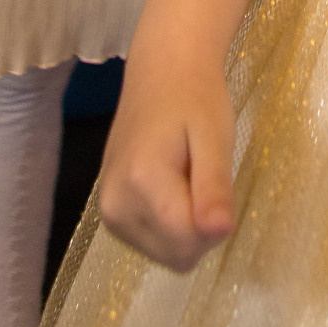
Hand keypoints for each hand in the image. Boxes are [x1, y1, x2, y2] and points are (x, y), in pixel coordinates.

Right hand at [98, 51, 235, 270]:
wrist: (160, 70)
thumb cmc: (195, 97)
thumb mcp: (215, 136)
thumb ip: (214, 187)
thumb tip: (220, 233)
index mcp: (140, 182)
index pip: (189, 242)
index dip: (214, 221)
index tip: (215, 181)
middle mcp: (115, 205)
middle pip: (177, 256)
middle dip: (200, 226)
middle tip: (202, 175)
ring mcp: (108, 213)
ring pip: (166, 254)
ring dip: (185, 226)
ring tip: (185, 175)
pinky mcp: (109, 215)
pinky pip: (152, 244)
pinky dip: (169, 225)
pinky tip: (170, 185)